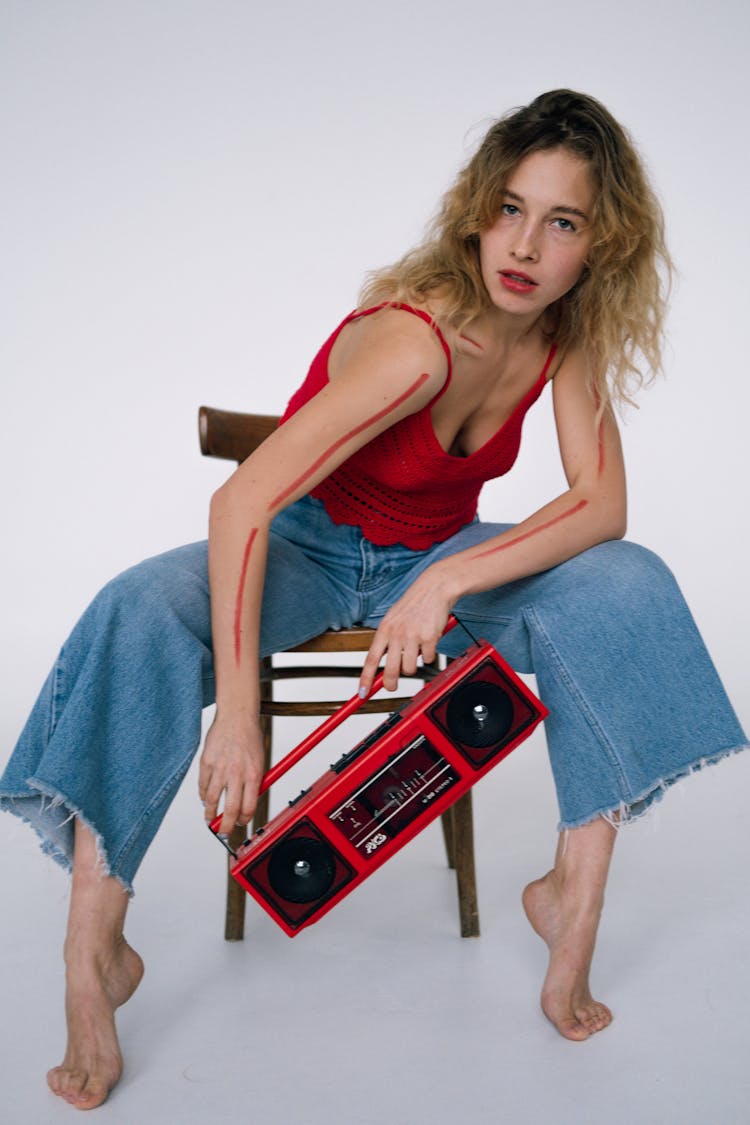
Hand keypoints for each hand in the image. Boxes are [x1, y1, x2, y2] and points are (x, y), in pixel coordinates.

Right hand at [199, 712, 264, 833]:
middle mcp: (237, 773)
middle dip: (226, 826)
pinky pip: (203, 785)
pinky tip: (205, 800)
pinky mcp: (206, 762)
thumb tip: (248, 802)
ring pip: (212, 800)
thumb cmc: (250, 737)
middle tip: (224, 832)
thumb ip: (254, 781)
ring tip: (210, 820)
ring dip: (210, 814)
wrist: (237, 716)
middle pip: (230, 809)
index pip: (249, 807)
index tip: (241, 823)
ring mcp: (220, 768)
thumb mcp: (260, 760)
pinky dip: (203, 796)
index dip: (244, 820)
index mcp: (254, 774)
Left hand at [359, 565, 455, 694]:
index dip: (366, 679)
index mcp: (384, 629)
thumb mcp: (393, 620)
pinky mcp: (429, 637)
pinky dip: (430, 654)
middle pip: (390, 671)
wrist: (434, 588)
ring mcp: (413, 636)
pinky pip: (429, 659)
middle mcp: (397, 634)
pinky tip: (429, 641)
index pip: (371, 660)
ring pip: (410, 668)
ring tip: (416, 651)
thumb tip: (383, 666)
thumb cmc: (414, 605)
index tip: (362, 693)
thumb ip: (387, 641)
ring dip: (414, 665)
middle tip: (392, 687)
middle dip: (390, 684)